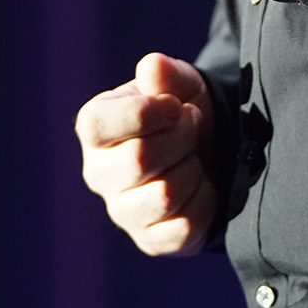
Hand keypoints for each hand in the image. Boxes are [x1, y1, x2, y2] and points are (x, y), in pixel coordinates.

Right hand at [76, 52, 216, 255]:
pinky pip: (182, 227)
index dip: (149, 112)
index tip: (176, 105)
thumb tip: (152, 67)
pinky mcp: (150, 240)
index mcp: (95, 128)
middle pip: (138, 160)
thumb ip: (166, 74)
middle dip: (181, 137)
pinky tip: (201, 187)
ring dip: (193, 169)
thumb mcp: (181, 84)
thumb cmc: (184, 112)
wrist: (212, 149)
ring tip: (193, 156)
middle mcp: (98, 173)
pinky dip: (204, 202)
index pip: (102, 125)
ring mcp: (122, 211)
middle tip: (192, 125)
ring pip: (162, 196)